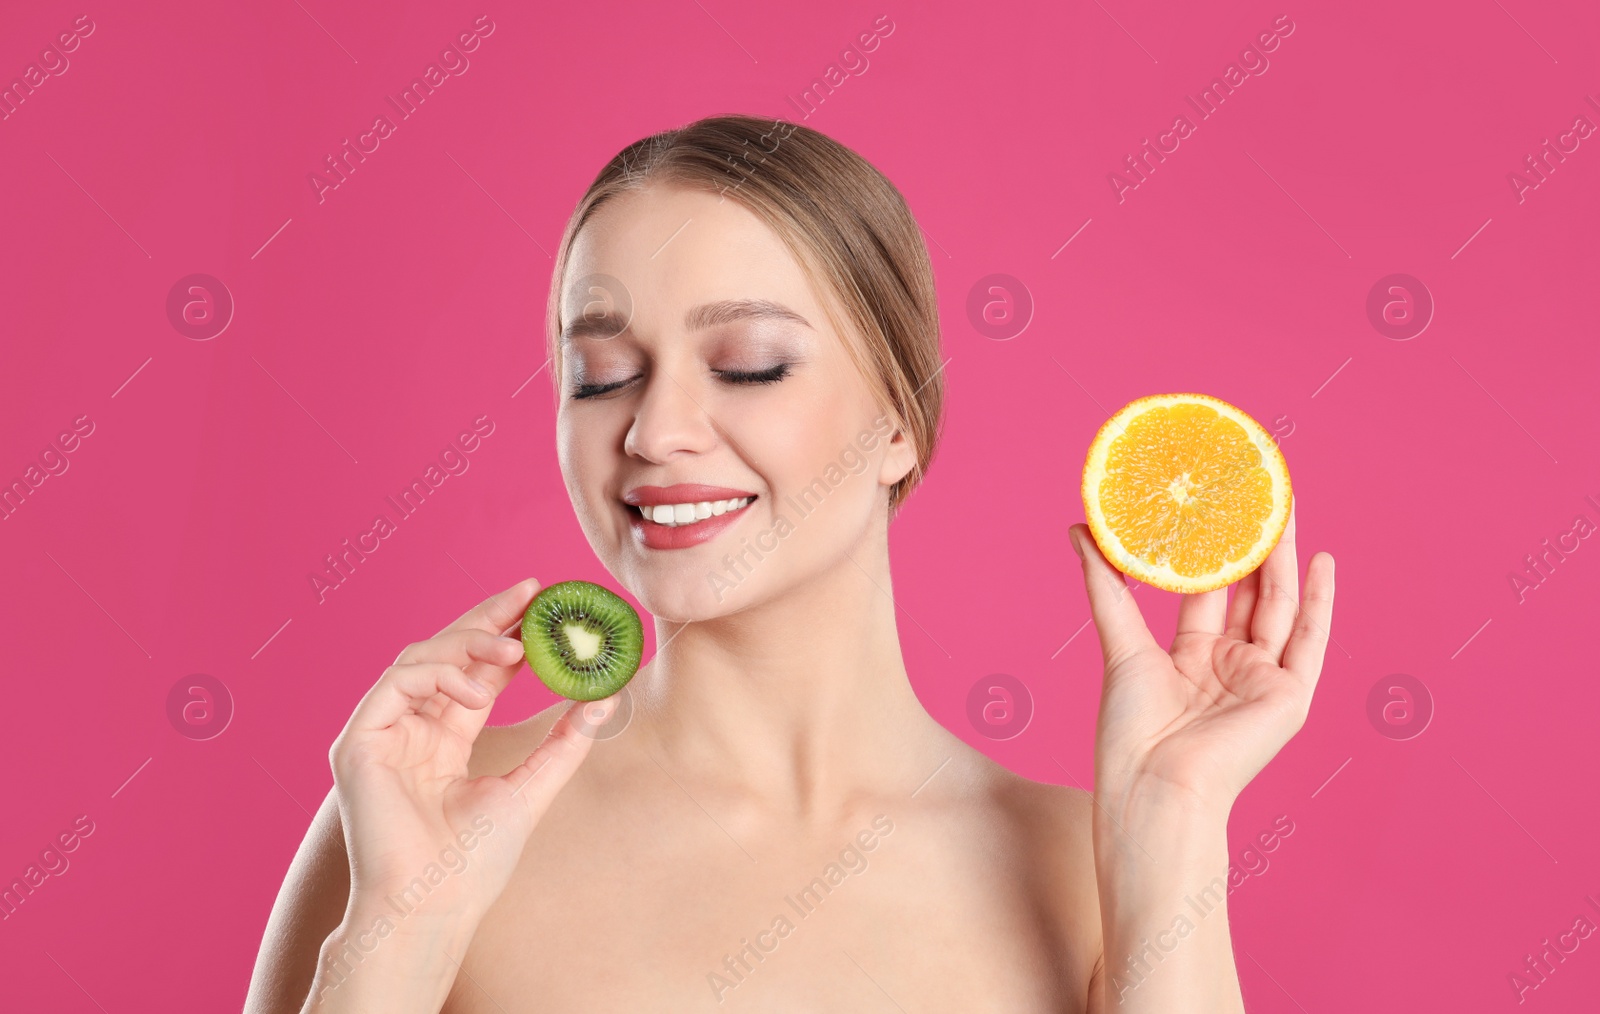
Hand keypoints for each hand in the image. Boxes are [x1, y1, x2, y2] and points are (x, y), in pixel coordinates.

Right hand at [328, 578, 616, 928]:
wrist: (433, 907)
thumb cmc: (474, 863)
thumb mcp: (532, 787)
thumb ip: (564, 742)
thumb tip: (605, 696)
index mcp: (444, 739)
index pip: (475, 670)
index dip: (505, 633)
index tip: (542, 601)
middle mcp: (410, 729)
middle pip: (446, 652)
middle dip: (488, 618)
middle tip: (531, 592)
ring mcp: (381, 734)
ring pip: (419, 657)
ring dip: (468, 643)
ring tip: (516, 649)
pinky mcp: (358, 742)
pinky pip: (396, 682)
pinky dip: (438, 675)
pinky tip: (477, 689)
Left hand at [1068, 503, 1334, 822]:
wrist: (1155, 787)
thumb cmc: (1131, 731)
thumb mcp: (1119, 643)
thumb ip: (1105, 584)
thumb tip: (1078, 527)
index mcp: (1191, 659)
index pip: (1208, 592)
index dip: (1212, 550)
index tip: (1214, 506)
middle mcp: (1231, 667)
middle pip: (1248, 593)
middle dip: (1253, 545)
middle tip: (1255, 493)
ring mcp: (1261, 681)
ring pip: (1278, 607)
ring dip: (1284, 559)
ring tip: (1285, 507)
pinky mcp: (1288, 698)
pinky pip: (1309, 643)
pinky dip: (1319, 603)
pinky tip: (1324, 562)